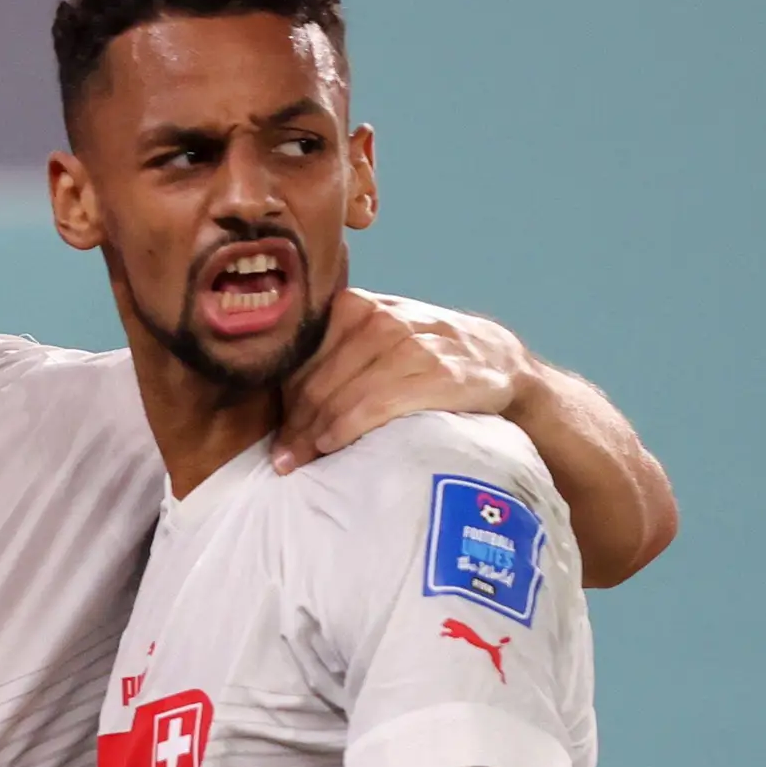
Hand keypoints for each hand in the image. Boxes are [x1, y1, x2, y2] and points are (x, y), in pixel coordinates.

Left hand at [273, 291, 534, 473]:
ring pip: (339, 396)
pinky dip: (346, 429)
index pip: (298, 359)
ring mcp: (409, 343)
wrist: (495, 357)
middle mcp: (378, 319)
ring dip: (312, 434)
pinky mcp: (435, 372)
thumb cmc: (419, 353)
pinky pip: (374, 406)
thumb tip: (270, 392)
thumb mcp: (375, 333)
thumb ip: (330, 349)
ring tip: (297, 461)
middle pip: (314, 382)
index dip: (281, 401)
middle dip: (292, 426)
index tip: (274, 435)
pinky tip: (330, 446)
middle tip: (281, 459)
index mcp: (352, 306)